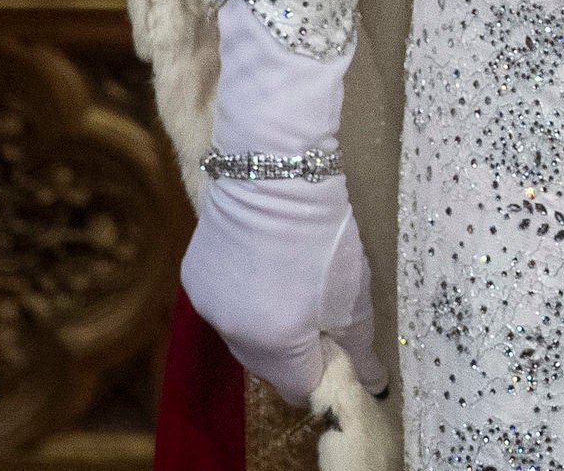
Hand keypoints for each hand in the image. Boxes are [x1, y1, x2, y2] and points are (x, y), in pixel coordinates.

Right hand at [181, 170, 384, 403]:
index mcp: (276, 345)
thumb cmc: (322, 234)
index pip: (301, 387)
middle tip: (317, 308)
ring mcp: (208, 308)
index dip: (324, 371)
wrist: (275, 176)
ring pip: (243, 335)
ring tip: (288, 281)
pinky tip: (260, 265)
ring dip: (265, 323)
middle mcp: (233, 335)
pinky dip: (242, 297)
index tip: (337, 344)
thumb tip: (370, 380)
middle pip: (269, 364)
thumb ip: (358, 345)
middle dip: (294, 349)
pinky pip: (223, 305)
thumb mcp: (352, 293)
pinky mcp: (192, 280)